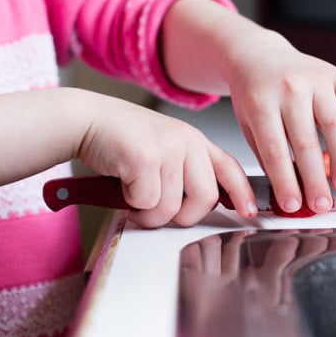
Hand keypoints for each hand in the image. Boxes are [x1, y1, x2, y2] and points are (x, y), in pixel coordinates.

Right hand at [75, 94, 255, 227]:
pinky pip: (146, 203)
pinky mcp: (146, 157)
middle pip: (205, 199)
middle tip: (156, 209)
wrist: (86, 120)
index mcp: (194, 140)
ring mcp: (168, 148)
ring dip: (148, 213)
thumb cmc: (119, 140)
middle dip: (180, 216)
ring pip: (172, 207)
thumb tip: (199, 207)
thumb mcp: (162, 149)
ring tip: (133, 196)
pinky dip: (130, 203)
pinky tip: (122, 185)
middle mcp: (187, 141)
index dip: (242, 193)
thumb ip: (183, 172)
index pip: (230, 168)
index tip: (249, 212)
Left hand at [226, 30, 335, 214]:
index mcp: (260, 102)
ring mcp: (314, 79)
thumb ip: (267, 154)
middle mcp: (289, 89)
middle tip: (322, 204)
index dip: (286, 182)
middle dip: (315, 180)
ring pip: (335, 124)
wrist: (258, 55)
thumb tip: (288, 192)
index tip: (293, 205)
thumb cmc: (253, 95)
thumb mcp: (248, 123)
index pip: (276, 151)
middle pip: (306, 142)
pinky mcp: (335, 75)